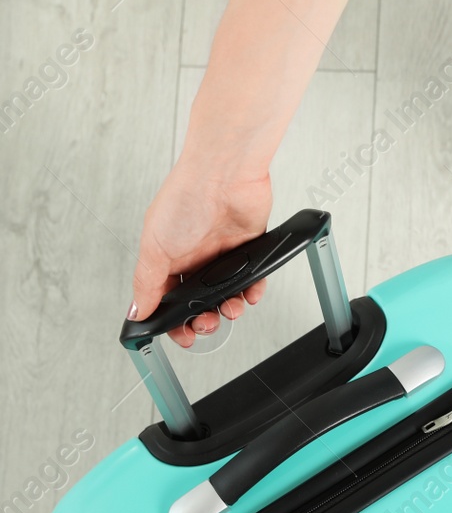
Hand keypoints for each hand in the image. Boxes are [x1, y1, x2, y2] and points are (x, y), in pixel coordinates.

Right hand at [130, 158, 273, 347]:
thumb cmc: (185, 199)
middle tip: (206, 324)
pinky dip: (252, 292)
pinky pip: (253, 281)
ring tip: (229, 309)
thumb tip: (137, 311)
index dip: (173, 321)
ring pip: (227, 295)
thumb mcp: (155, 246)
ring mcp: (222, 255)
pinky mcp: (249, 251)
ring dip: (229, 309)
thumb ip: (147, 282)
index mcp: (167, 257)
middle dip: (202, 320)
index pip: (167, 299)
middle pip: (199, 302)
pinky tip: (249, 295)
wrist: (224, 176)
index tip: (180, 336)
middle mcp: (194, 258)